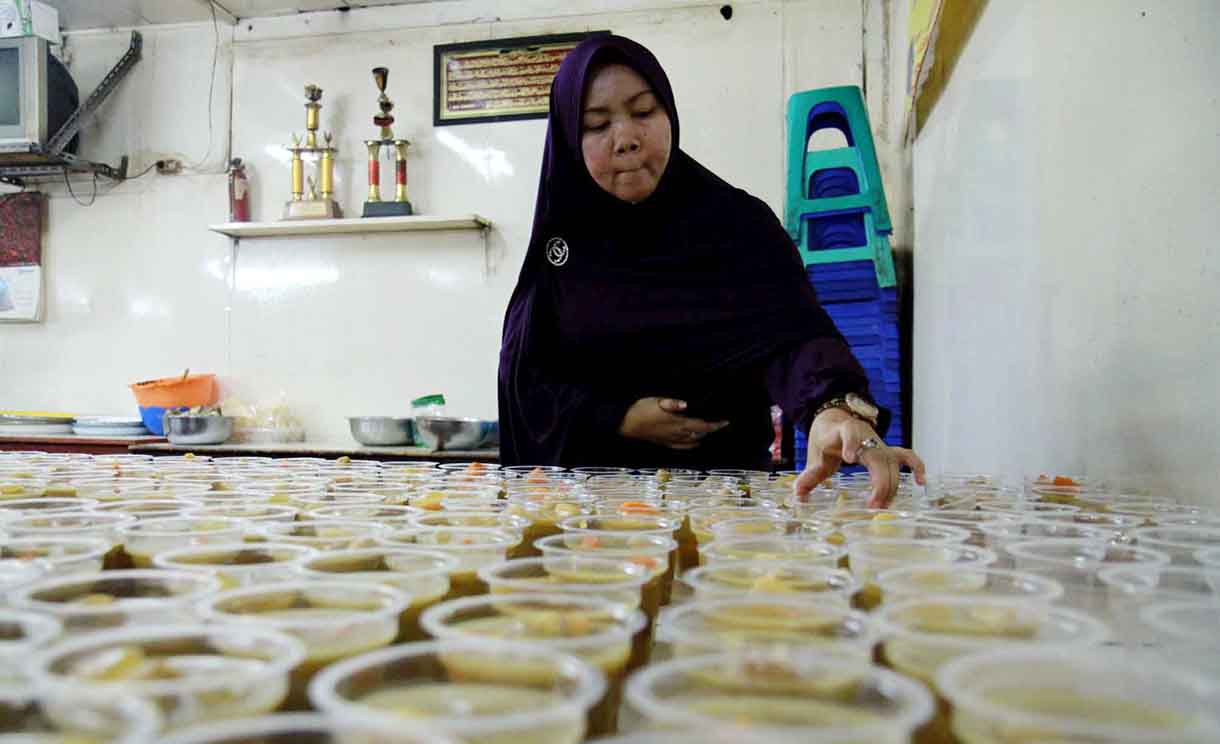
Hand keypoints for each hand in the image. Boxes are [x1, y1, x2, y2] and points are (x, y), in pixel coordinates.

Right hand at [619, 397, 728, 449]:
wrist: (626, 424)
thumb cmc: (641, 409)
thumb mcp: (656, 401)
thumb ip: (672, 403)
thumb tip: (686, 404)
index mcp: (677, 423)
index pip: (702, 426)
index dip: (715, 425)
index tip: (726, 422)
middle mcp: (677, 434)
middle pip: (700, 434)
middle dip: (712, 430)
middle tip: (720, 425)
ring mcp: (671, 440)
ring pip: (693, 441)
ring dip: (703, 437)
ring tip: (710, 431)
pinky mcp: (664, 443)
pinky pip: (682, 447)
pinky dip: (692, 445)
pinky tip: (694, 443)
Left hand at [794, 407, 925, 507]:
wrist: (836, 420)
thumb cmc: (827, 438)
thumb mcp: (815, 454)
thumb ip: (810, 475)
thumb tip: (798, 495)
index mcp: (845, 431)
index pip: (850, 433)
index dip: (852, 443)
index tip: (850, 458)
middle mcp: (867, 436)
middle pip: (878, 457)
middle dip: (879, 482)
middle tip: (872, 506)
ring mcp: (880, 443)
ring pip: (892, 463)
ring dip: (890, 486)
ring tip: (881, 506)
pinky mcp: (888, 451)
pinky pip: (907, 457)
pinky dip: (916, 467)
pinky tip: (921, 483)